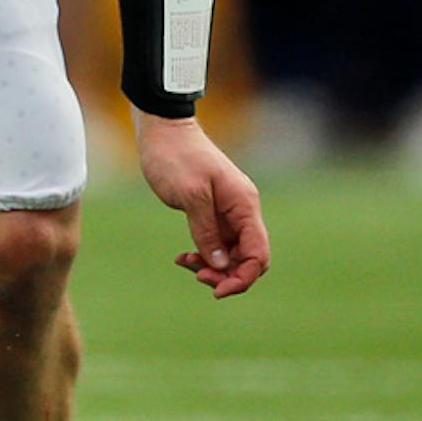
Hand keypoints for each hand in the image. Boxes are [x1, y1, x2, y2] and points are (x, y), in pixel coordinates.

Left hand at [135, 113, 269, 298]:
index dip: (243, 277)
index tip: (217, 289)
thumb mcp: (190, 195)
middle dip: (226, 274)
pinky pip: (217, 243)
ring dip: (212, 266)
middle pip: (248, 258)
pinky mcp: (212, 212)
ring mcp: (228, 212)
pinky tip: (182, 257)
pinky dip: (203, 254)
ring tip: (184, 263)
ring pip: (231, 253)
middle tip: (196, 276)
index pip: (258, 254)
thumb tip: (222, 265)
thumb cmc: (175, 157)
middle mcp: (242, 211)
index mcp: (244, 206)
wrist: (163, 131)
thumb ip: (206, 231)